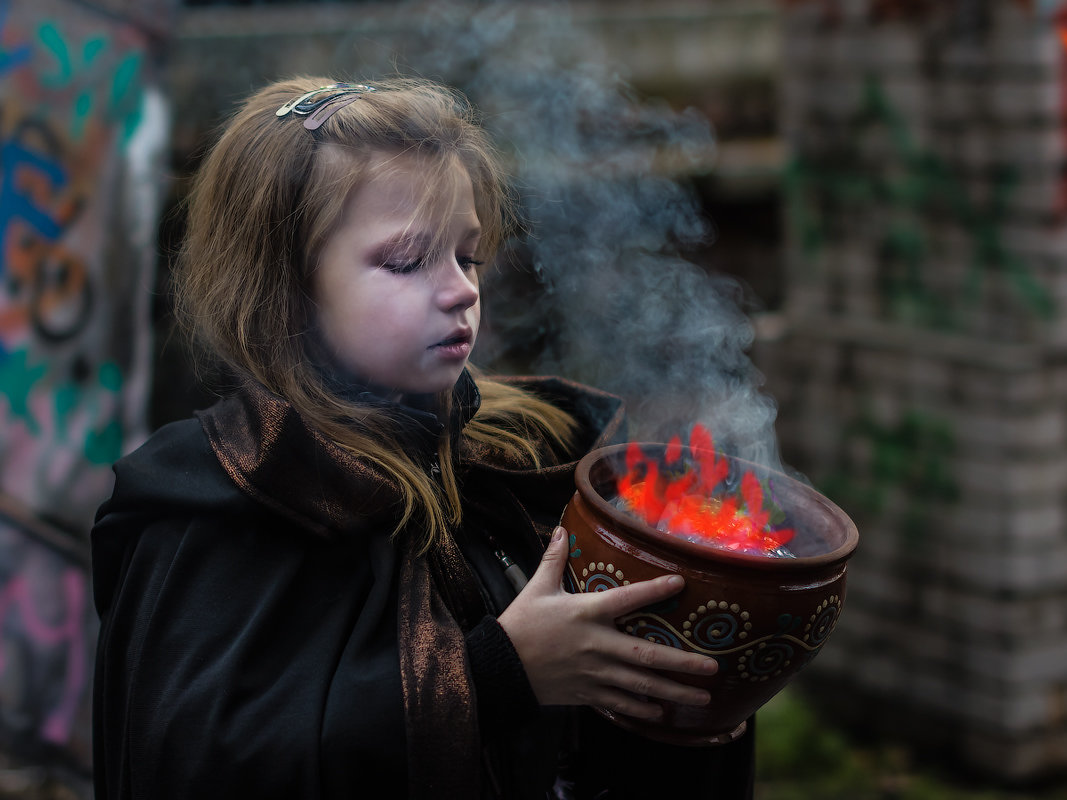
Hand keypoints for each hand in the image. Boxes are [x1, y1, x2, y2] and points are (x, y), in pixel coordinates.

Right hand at [497, 526, 718, 720]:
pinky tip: (662, 711)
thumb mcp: (536, 588)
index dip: (654, 591)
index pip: (627, 599)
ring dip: (674, 690)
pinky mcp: (586, 692)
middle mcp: (596, 644)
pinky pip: (620, 702)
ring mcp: (593, 673)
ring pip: (640, 684)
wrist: (499, 666)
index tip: (681, 583)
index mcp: (585, 613)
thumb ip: (553, 560)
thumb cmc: (519, 624)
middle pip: (646, 655)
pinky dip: (641, 707)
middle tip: (713, 667)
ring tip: (703, 696)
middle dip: (683, 662)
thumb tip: (561, 529)